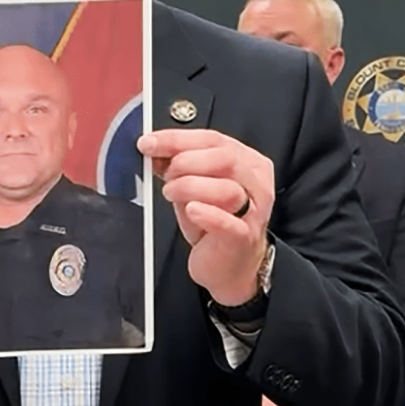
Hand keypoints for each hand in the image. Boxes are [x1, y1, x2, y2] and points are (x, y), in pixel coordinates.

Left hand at [138, 128, 273, 305]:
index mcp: (247, 162)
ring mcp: (252, 211)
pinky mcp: (243, 237)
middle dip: (185, 161)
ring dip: (191, 186)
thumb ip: (178, 167)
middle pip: (224, 158)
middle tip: (165, 174)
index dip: (177, 139)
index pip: (212, 139)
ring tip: (171, 194)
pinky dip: (207, 214)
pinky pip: (228, 222)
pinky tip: (191, 211)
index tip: (149, 143)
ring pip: (227, 189)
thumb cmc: (213, 224)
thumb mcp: (193, 188)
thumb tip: (152, 148)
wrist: (229, 266)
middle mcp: (255, 184)